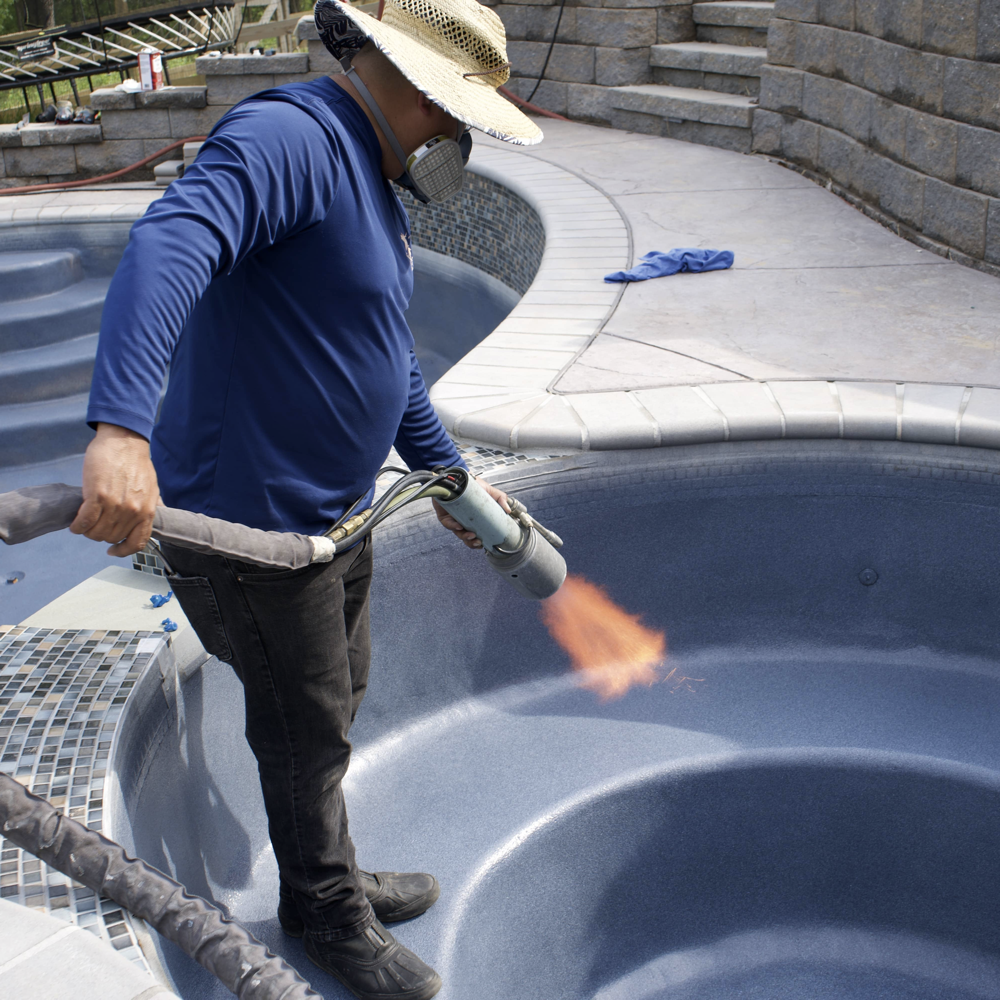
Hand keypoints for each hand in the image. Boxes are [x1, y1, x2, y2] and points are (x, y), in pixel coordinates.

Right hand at [70, 423, 160, 556]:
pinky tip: (75, 524)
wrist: (125, 441)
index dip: (123, 551)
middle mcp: (132, 511)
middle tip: (95, 526)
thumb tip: (159, 514)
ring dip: (87, 531)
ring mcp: (115, 504)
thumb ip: (153, 504)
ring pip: (96, 533)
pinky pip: (84, 521)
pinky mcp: (97, 495)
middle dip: (101, 535)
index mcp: (147, 511)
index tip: (113, 550)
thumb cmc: (137, 462)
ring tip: (84, 524)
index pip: (137, 543)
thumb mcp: (153, 487)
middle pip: (111, 538)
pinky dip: (77, 526)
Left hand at [433, 477, 510, 548]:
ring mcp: (453, 518)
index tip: (483, 545)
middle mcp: (462, 522)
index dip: (478, 543)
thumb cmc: (474, 486)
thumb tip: (508, 511)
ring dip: (464, 537)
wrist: (461, 477)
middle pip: (466, 538)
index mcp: (473, 521)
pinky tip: (458, 526)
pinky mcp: (443, 514)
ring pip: (457, 533)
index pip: (475, 536)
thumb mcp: (490, 492)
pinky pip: (447, 523)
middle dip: (471, 543)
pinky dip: (452, 526)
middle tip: (478, 541)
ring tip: (472, 535)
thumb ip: (501, 498)